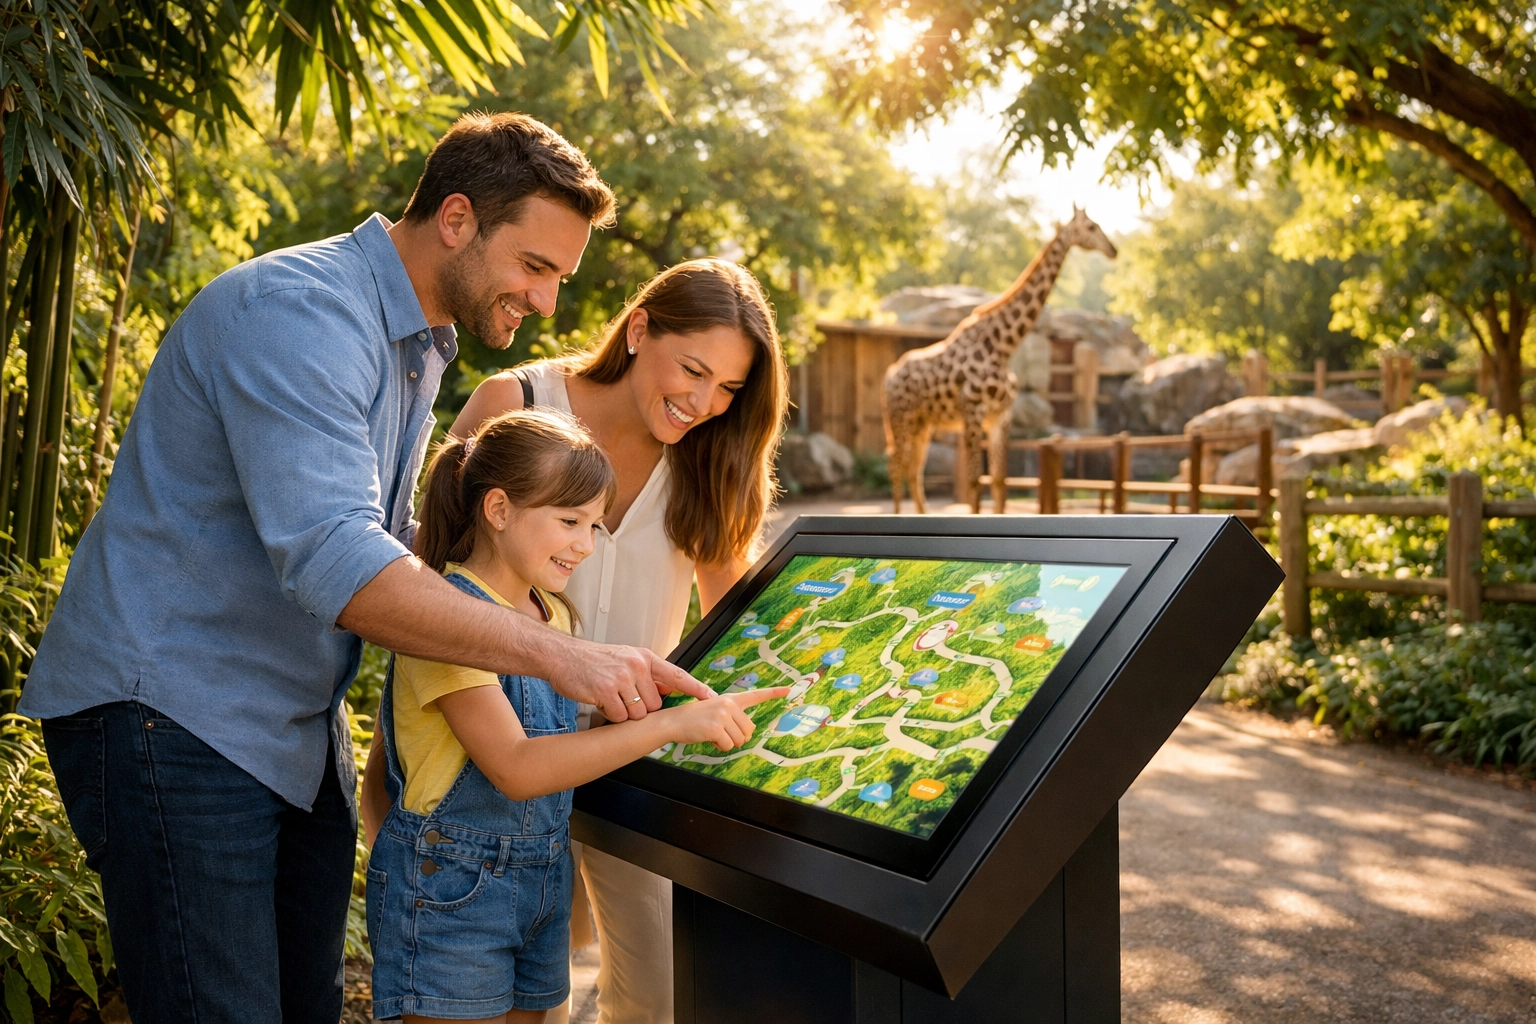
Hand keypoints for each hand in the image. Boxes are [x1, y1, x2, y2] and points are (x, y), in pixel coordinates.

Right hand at [552, 638, 716, 722]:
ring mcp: (621, 678)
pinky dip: (610, 715)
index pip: (676, 675)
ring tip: (610, 697)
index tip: (712, 698)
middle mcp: (636, 666)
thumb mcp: (626, 659)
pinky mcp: (606, 691)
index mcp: (644, 657)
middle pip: (655, 705)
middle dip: (641, 709)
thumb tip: (669, 689)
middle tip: (622, 697)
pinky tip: (600, 701)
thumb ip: (647, 674)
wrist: (563, 656)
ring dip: (624, 713)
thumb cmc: (594, 660)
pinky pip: (619, 717)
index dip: (695, 688)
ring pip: (638, 714)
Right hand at [657, 687, 789, 751]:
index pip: (756, 695)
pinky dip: (719, 746)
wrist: (674, 721)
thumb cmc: (695, 719)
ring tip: (712, 733)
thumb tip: (750, 731)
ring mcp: (723, 715)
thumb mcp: (716, 712)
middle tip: (720, 731)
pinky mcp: (716, 727)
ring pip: (739, 740)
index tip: (789, 689)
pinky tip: (707, 737)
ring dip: (727, 742)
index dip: (774, 693)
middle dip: (737, 736)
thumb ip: (734, 717)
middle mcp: (729, 704)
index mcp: (731, 699)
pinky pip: (728, 746)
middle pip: (749, 730)